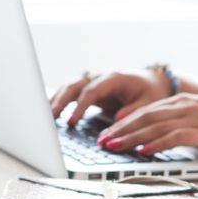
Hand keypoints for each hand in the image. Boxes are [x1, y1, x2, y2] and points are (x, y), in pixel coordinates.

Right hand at [50, 69, 171, 126]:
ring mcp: (92, 82)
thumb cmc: (151, 92)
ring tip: (45, 117)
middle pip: (74, 85)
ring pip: (68, 87)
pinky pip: (69, 93)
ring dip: (56, 100)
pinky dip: (58, 100)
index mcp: (114, 78)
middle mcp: (100, 77)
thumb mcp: (150, 102)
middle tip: (50, 117)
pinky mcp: (88, 89)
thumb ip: (134, 110)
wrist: (151, 82)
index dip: (80, 106)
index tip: (72, 121)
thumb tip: (118, 118)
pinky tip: (49, 112)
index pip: (92, 90)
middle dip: (61, 101)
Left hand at [96, 94, 197, 154]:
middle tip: (101, 142)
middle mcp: (184, 106)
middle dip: (120, 130)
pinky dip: (155, 145)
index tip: (107, 133)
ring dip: (130, 138)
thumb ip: (180, 124)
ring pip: (153, 127)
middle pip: (144, 118)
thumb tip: (157, 138)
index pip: (145, 111)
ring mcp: (193, 117)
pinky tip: (142, 152)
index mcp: (182, 102)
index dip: (124, 123)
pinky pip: (173, 138)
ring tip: (113, 147)